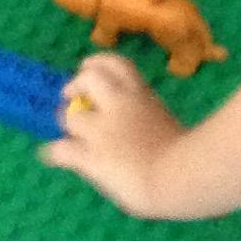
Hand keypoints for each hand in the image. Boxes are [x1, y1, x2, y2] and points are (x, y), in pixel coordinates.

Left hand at [38, 54, 183, 214]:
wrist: (180, 176)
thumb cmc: (189, 156)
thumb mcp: (171, 127)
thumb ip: (151, 122)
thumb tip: (145, 131)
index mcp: (142, 96)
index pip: (117, 64)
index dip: (98, 63)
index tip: (89, 67)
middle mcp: (119, 106)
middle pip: (89, 78)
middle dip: (76, 84)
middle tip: (70, 94)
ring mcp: (103, 131)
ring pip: (70, 117)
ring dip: (67, 124)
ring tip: (69, 132)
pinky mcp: (92, 157)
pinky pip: (62, 150)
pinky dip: (55, 152)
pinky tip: (52, 156)